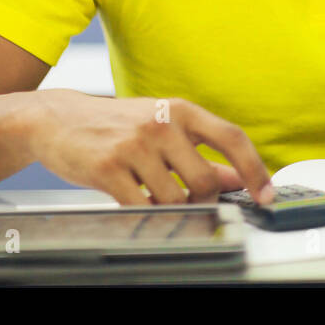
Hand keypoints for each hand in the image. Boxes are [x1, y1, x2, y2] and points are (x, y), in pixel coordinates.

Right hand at [29, 89, 273, 205]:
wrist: (57, 118)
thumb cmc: (117, 124)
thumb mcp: (164, 129)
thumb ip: (202, 152)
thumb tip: (239, 179)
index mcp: (181, 110)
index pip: (232, 138)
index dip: (255, 169)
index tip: (267, 194)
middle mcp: (160, 123)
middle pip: (205, 180)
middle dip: (205, 201)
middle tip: (194, 204)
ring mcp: (133, 145)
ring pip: (175, 198)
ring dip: (173, 209)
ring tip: (157, 198)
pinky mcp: (108, 168)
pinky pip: (142, 207)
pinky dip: (147, 214)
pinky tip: (139, 203)